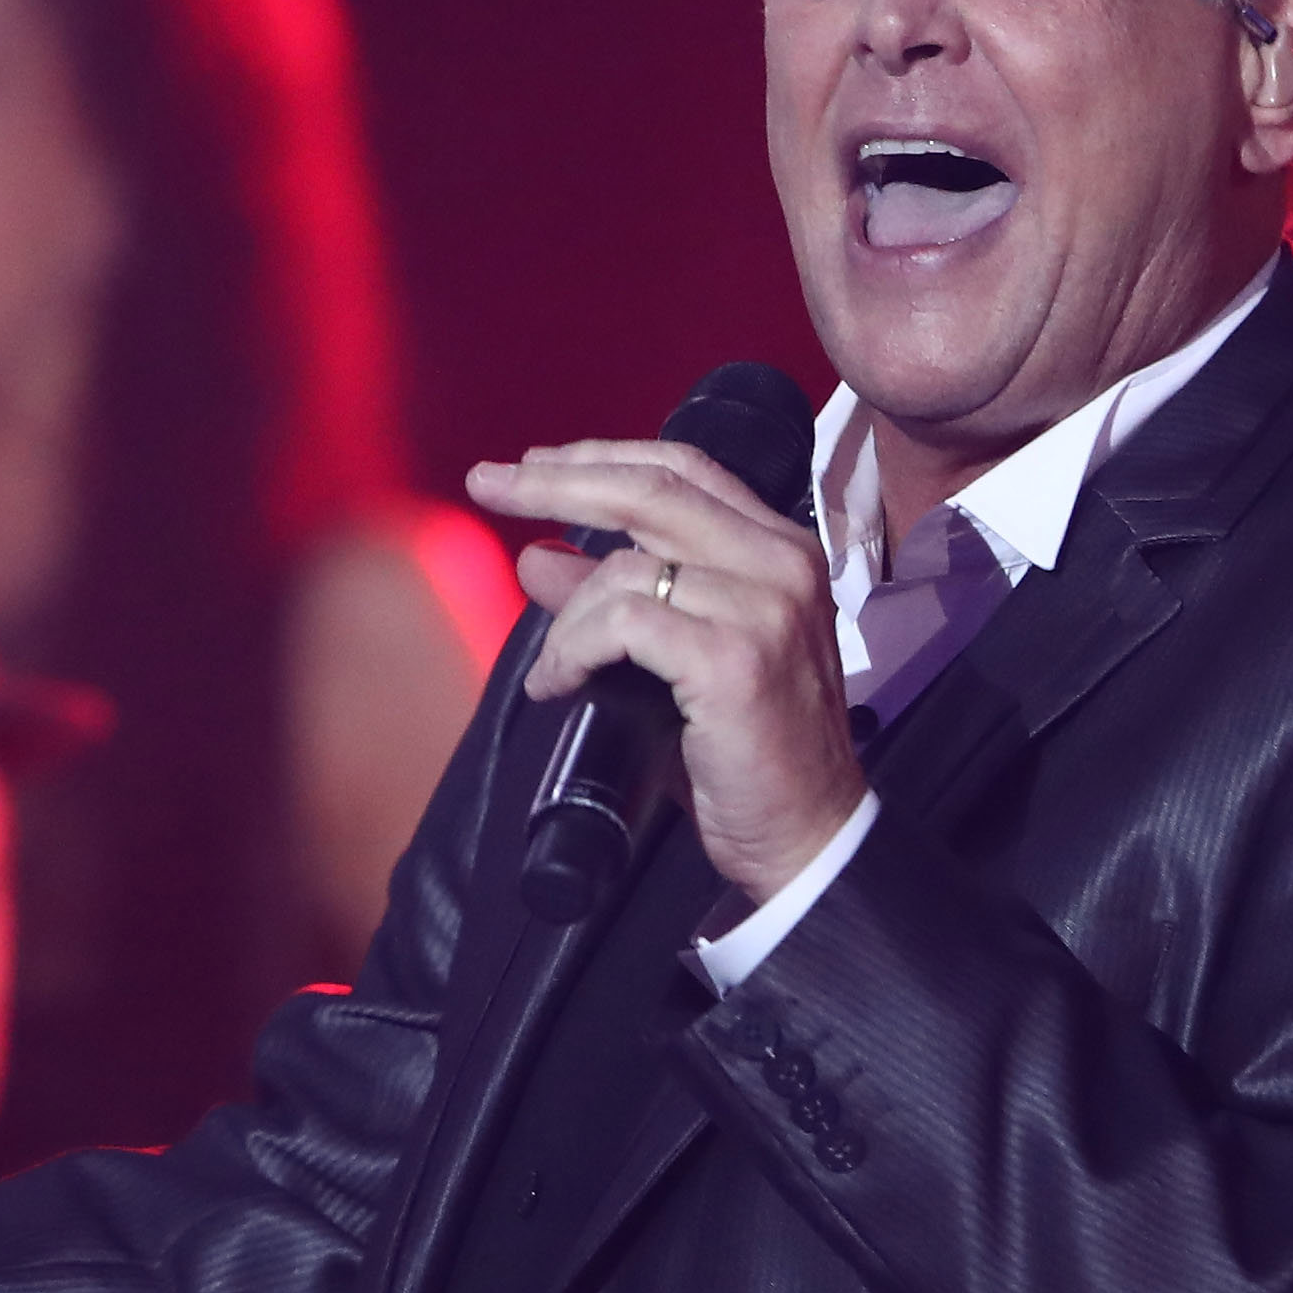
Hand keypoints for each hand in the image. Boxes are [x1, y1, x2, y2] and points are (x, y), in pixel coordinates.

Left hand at [467, 438, 865, 903]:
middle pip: (650, 490)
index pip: (684, 468)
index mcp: (780, 549)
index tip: (531, 466)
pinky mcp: (734, 660)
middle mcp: (781, 563)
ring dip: (565, 619)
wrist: (807, 835)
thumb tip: (537, 557)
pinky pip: (622, 625)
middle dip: (553, 482)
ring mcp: (764, 608)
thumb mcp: (676, 658)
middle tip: (485, 482)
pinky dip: (573, 651)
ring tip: (550, 669)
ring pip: (625, 571)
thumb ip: (617, 598)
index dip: (600, 457)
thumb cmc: (745, 749)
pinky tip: (558, 684)